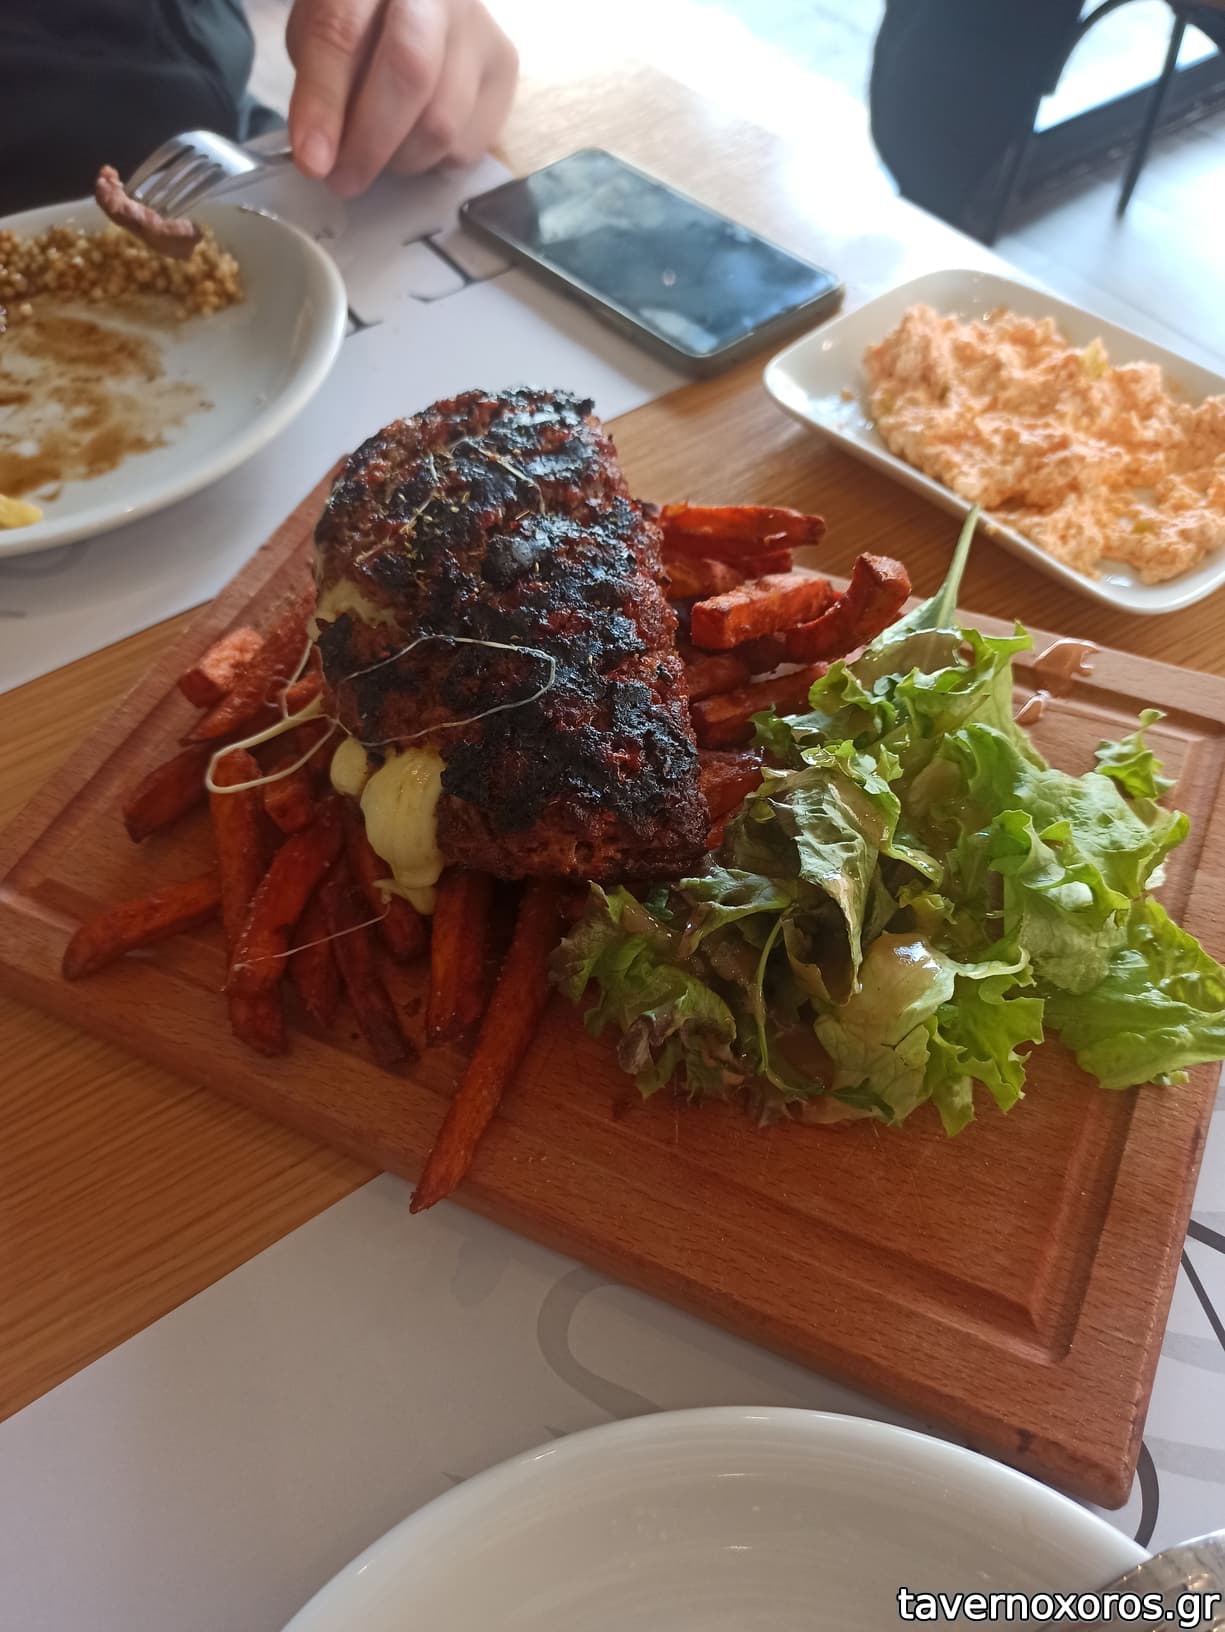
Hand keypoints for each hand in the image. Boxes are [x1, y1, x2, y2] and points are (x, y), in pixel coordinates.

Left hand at [286, 0, 517, 196]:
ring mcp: (481, 29)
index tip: (311, 161)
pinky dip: (435, 160)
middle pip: (411, 74)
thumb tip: (318, 159)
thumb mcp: (319, 31)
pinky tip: (416, 140)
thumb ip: (316, 85)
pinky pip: (469, 143)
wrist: (417, 2)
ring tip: (378, 152)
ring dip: (401, 158)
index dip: (324, 103)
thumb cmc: (361, 16)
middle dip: (370, 144)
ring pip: (444, 123)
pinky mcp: (504, 68)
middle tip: (343, 180)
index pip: (343, 34)